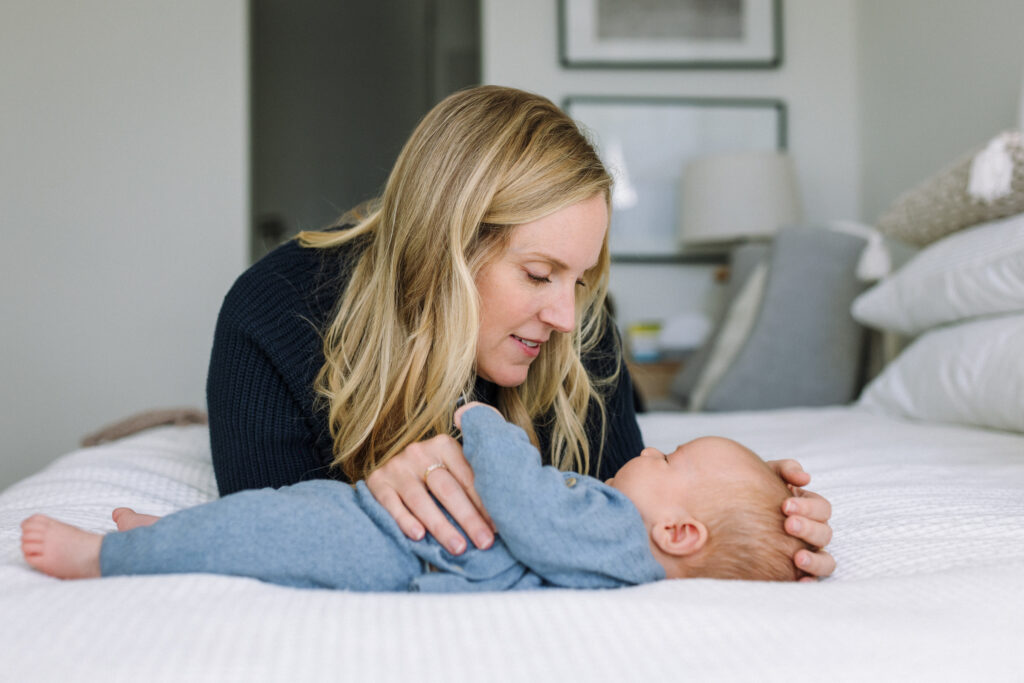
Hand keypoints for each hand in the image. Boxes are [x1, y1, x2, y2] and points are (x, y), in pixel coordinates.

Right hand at [365, 434, 494, 554]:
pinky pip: (392, 505)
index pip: (467, 477)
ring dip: (441, 526)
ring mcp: (396, 467)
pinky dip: (405, 520)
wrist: (392, 472)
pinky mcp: (377, 483)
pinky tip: (419, 536)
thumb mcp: (451, 468)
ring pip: (421, 500)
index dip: (484, 504)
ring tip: (458, 548)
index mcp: (444, 446)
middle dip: (468, 518)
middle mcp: (419, 452)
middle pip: (447, 489)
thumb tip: (503, 513)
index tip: (498, 528)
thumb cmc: (432, 476)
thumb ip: (473, 479)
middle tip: (485, 542)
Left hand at [766, 459, 834, 580]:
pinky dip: (810, 581)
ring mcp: (808, 552)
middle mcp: (813, 532)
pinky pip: (812, 580)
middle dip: (808, 529)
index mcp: (809, 509)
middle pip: (825, 533)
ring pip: (827, 561)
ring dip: (815, 560)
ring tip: (798, 558)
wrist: (729, 511)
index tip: (785, 505)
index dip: (808, 507)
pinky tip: (800, 581)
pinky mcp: (796, 571)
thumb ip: (786, 469)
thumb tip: (805, 477)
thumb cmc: (755, 491)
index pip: (822, 508)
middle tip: (788, 525)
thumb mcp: (768, 475)